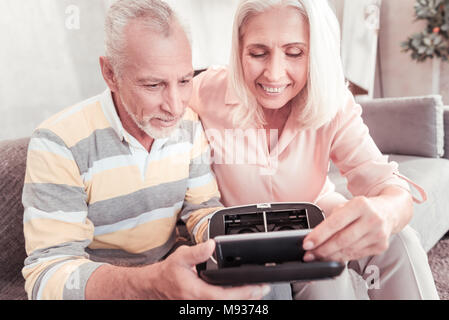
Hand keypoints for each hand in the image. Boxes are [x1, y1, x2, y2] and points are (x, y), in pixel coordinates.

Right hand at [146, 239, 270, 298]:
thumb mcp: (181, 257)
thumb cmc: (167, 273)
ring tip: (258, 291)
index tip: (257, 287)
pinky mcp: (203, 305)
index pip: (225, 296)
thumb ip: (197, 252)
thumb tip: (212, 245)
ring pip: (226, 307)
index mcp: (197, 293)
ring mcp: (202, 306)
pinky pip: (221, 305)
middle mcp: (201, 303)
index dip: (243, 293)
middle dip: (249, 298)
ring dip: (243, 300)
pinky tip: (243, 295)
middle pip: (230, 305)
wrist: (155, 286)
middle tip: (264, 288)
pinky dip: (234, 300)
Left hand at [302, 196, 393, 262]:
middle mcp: (372, 219)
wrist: (391, 211)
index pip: (335, 222)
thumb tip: (315, 236)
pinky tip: (333, 257)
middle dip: (322, 249)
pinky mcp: (381, 246)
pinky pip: (356, 255)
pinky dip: (342, 257)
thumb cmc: (364, 208)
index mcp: (361, 205)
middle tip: (309, 254)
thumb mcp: (348, 204)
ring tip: (318, 257)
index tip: (307, 243)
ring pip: (348, 250)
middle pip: (342, 239)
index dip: (319, 235)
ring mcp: (378, 234)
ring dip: (330, 256)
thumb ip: (333, 218)